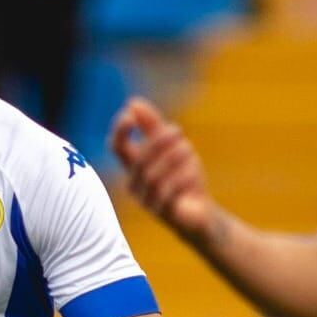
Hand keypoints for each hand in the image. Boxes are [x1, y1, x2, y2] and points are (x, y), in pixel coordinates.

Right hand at [109, 96, 213, 240]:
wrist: (199, 213)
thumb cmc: (182, 178)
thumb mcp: (172, 146)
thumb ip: (152, 126)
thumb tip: (132, 103)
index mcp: (134, 166)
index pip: (117, 147)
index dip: (119, 131)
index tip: (129, 115)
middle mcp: (135, 184)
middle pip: (139, 160)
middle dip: (157, 143)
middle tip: (177, 130)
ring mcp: (146, 201)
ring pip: (152, 177)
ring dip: (171, 159)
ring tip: (188, 148)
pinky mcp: (162, 213)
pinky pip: (167, 194)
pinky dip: (180, 179)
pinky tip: (192, 171)